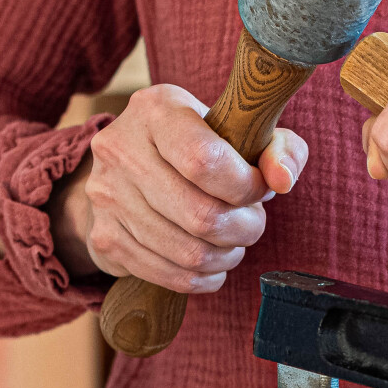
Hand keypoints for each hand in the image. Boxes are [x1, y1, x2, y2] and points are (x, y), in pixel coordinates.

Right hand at [52, 85, 307, 291]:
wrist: (129, 166)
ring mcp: (107, 196)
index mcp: (156, 110)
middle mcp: (121, 150)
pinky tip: (213, 261)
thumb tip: (282, 180)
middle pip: (200, 215)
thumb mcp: (241, 131)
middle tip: (252, 222)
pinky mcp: (105, 238)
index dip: (244, 187)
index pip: (204, 161)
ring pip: (188, 253)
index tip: (259, 189)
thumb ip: (279, 147)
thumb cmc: (200, 146)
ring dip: (227, 255)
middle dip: (244, 228)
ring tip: (234, 240)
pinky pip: (170, 276)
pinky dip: (205, 277)